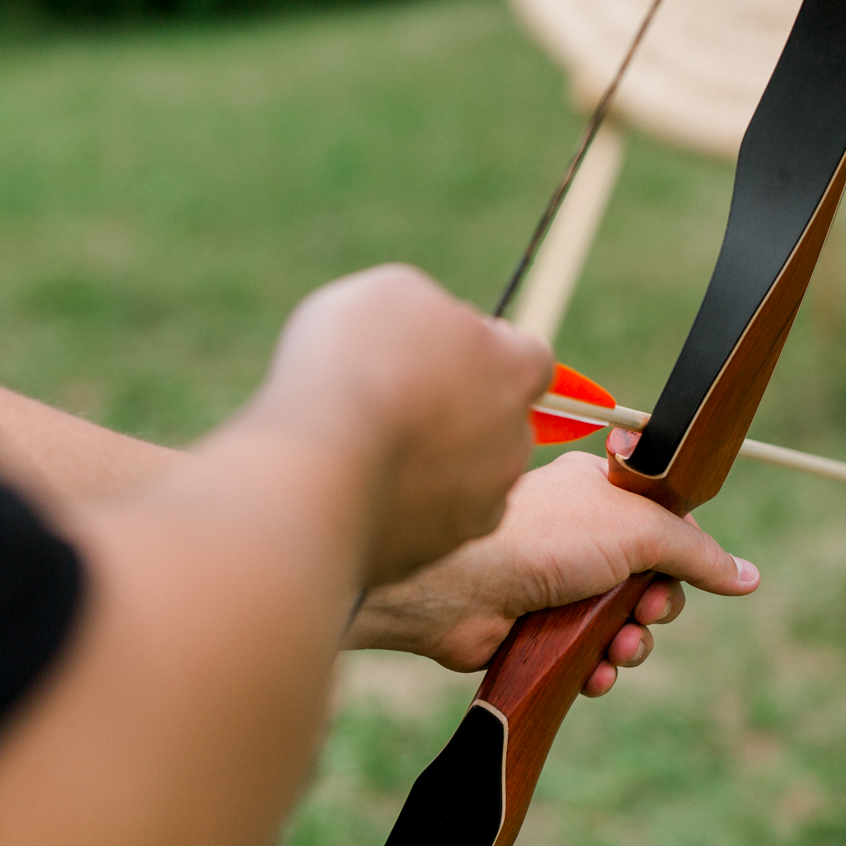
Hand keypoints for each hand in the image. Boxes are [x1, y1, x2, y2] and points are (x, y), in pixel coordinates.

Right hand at [249, 265, 551, 585]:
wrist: (314, 468)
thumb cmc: (353, 364)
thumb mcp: (393, 294)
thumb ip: (433, 312)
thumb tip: (439, 332)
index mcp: (513, 370)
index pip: (530, 359)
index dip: (487, 352)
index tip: (444, 350)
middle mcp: (513, 442)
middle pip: (496, 421)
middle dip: (458, 411)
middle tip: (394, 399)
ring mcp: (479, 504)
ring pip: (464, 478)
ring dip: (430, 462)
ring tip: (365, 447)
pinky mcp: (437, 551)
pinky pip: (425, 523)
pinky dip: (400, 508)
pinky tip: (353, 489)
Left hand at [348, 451, 758, 694]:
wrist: (459, 586)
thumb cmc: (543, 538)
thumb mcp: (636, 529)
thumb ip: (695, 552)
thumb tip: (749, 577)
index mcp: (598, 494)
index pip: (663, 523)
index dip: (682, 553)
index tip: (686, 568)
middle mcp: (578, 538)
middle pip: (650, 580)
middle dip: (658, 605)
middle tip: (646, 611)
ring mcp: (556, 587)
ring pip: (622, 625)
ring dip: (632, 645)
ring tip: (620, 650)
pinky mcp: (537, 633)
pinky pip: (589, 658)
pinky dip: (599, 670)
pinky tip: (596, 675)